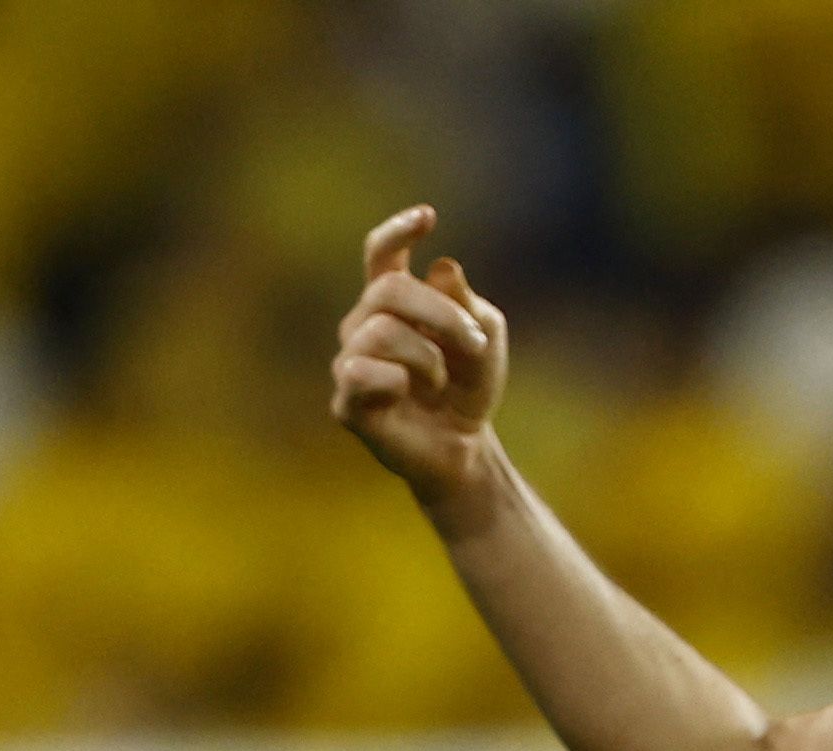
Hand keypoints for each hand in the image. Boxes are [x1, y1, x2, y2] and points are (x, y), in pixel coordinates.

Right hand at [331, 207, 508, 506]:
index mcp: (392, 302)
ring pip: (381, 331)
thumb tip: (441, 268)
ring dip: (427, 355)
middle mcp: (363, 324)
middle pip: (390, 290)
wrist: (465, 450)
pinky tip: (409, 394)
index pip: (382, 254)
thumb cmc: (469, 389)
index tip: (429, 217)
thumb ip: (468, 304)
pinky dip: (398, 380)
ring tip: (441, 380)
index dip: (399, 231)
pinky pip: (362, 371)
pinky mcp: (347, 402)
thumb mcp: (484, 340)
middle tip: (475, 343)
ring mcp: (351, 362)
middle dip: (440, 313)